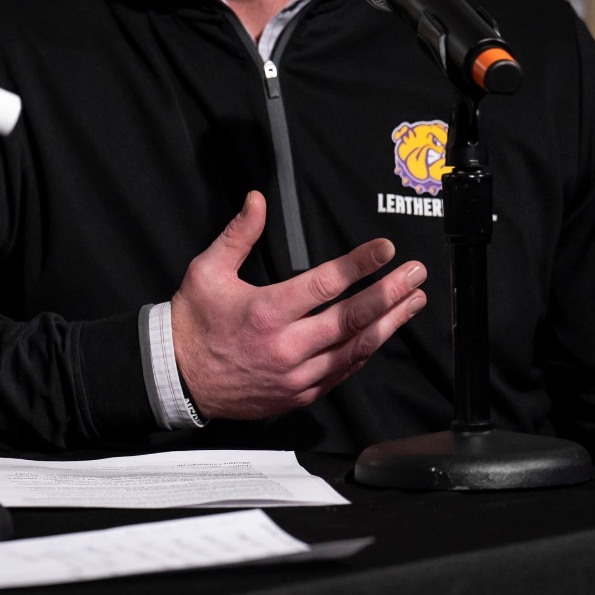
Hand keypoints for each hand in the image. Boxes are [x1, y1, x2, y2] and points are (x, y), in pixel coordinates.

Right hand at [170, 192, 425, 420]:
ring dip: (389, 323)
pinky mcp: (300, 394)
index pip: (325, 283)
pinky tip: (383, 333)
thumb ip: (237, 235)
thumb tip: (257, 200)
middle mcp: (287, 346)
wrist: (178, 378)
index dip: (360, 264)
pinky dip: (366, 351)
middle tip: (416, 275)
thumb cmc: (193, 322)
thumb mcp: (206, 271)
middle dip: (390, 294)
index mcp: (266, 312)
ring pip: (355, 348)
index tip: (386, 250)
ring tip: (413, 302)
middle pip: (352, 318)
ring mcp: (297, 375)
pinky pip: (343, 372)